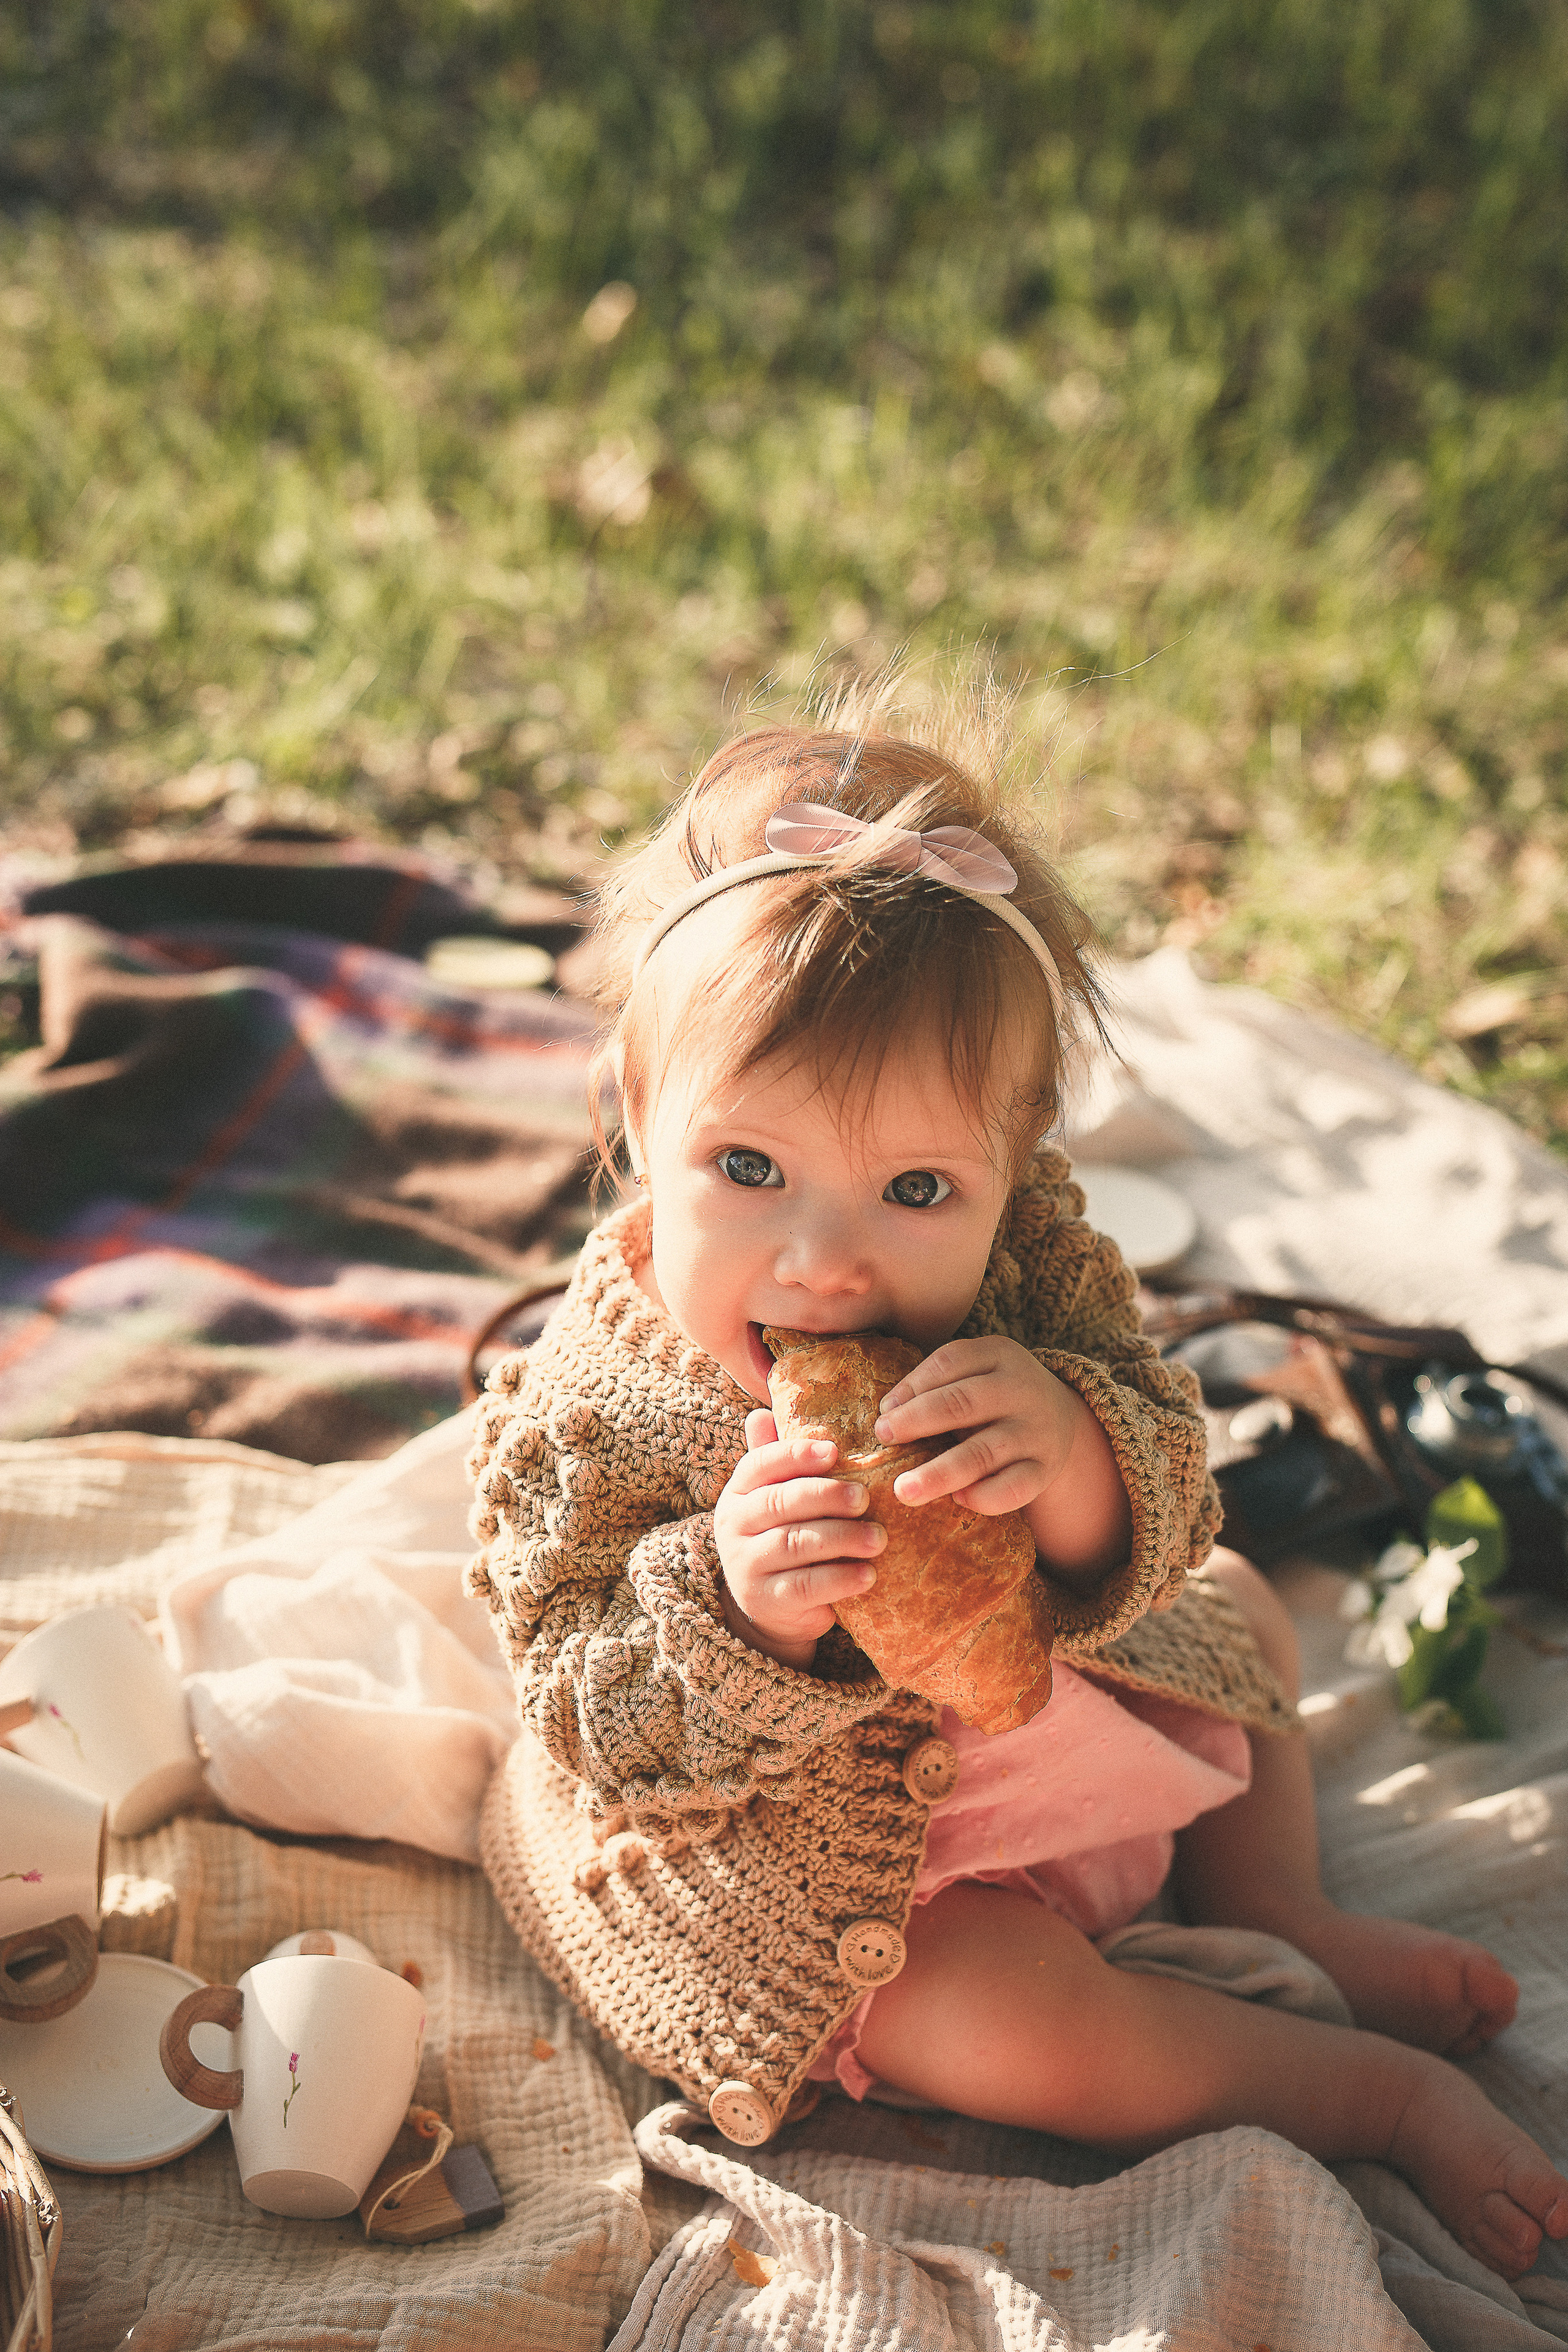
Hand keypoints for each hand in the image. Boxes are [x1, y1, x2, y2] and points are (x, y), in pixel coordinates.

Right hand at [713, 1409, 886, 1668]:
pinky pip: (804, 1587)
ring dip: (842, 1538)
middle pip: (780, 1503)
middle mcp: (733, 1527)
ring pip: (795, 1544)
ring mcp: (745, 1566)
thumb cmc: (786, 1536)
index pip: (759, 1464)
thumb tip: (765, 1407)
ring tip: (879, 1538)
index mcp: (738, 1492)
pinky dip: (840, 1579)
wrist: (774, 1608)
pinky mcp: (765, 1602)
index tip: (834, 1452)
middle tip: (865, 1498)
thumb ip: (778, 1460)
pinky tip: (868, 1574)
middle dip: (827, 1496)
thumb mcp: (780, 1499)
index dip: (795, 1455)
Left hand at [872, 1336, 1132, 1580]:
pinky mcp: (1045, 1468)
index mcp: (999, 1354)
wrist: (1058, 1416)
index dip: (912, 1386)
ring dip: (939, 1473)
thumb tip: (887, 1415)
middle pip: (963, 1403)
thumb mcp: (974, 1371)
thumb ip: (936, 1385)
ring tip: (904, 1490)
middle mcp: (1022, 1389)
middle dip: (917, 1421)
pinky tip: (957, 1499)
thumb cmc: (993, 1395)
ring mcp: (1036, 1430)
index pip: (950, 1362)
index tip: (883, 1412)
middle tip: (883, 1439)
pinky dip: (982, 1497)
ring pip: (983, 1452)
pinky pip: (1013, 1488)